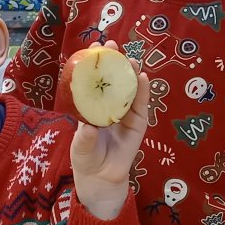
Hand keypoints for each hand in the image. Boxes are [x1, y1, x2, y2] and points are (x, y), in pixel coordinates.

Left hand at [70, 43, 150, 220]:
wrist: (102, 177)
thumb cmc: (87, 158)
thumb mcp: (81, 148)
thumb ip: (85, 138)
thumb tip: (89, 127)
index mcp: (93, 105)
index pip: (95, 80)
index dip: (96, 63)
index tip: (94, 46)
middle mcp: (110, 105)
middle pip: (114, 79)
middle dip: (115, 62)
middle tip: (113, 47)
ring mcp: (126, 112)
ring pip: (130, 88)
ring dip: (131, 72)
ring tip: (131, 60)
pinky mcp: (139, 122)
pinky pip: (142, 104)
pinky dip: (143, 91)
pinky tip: (143, 78)